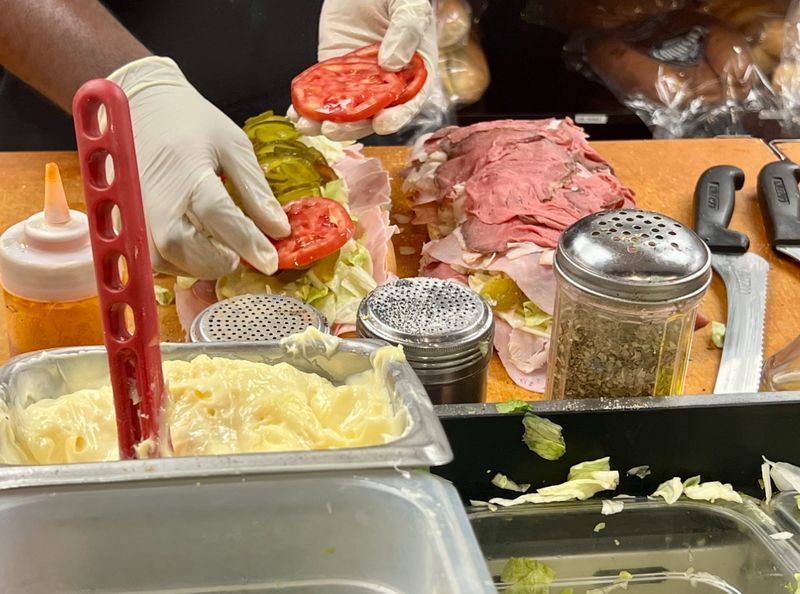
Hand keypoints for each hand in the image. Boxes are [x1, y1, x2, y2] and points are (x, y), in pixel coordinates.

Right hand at [107, 57, 289, 278]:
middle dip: (218, 261)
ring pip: (163, 259)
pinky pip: (149, 256)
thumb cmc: (193, 122)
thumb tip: (279, 230)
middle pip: (183, 246)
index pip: (219, 216)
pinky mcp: (125, 219)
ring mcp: (135, 209)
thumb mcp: (234, 146)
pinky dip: (177, 263)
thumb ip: (256, 190)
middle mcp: (155, 196)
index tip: (271, 261)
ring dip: (197, 267)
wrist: (144, 104)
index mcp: (187, 171)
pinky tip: (197, 250)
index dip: (248, 243)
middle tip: (241, 256)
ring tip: (220, 254)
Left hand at [289, 0, 437, 140]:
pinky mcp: (337, 72)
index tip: (382, 124)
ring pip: (346, 111)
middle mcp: (388, 85)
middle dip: (351, 126)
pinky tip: (296, 112)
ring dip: (326, 122)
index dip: (397, 117)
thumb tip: (391, 63)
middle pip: (372, 115)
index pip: (409, 104)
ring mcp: (361, 81)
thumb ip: (406, 30)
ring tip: (307, 126)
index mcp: (413, 74)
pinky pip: (324, 93)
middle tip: (332, 129)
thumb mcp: (409, 5)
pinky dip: (309, 105)